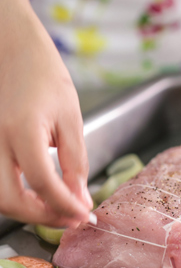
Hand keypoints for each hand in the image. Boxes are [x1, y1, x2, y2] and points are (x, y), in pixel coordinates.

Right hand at [0, 5, 92, 227]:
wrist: (12, 49)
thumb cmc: (44, 76)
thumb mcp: (71, 117)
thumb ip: (75, 162)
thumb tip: (80, 199)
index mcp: (22, 130)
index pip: (43, 184)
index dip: (66, 206)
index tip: (85, 214)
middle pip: (9, 200)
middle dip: (41, 217)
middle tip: (70, 218)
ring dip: (25, 210)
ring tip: (55, 207)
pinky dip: (14, 195)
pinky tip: (36, 193)